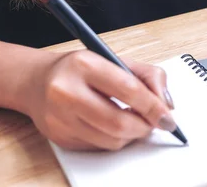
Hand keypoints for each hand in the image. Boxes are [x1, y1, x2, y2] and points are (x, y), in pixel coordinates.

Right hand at [22, 50, 175, 150]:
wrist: (38, 81)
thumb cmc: (82, 69)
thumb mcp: (117, 60)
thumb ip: (149, 76)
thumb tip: (166, 104)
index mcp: (86, 65)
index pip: (128, 90)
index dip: (153, 107)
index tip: (168, 116)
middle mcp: (67, 91)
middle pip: (118, 122)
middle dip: (145, 126)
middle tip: (156, 123)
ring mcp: (60, 117)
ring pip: (110, 140)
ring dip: (132, 135)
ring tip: (137, 123)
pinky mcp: (59, 136)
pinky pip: (98, 147)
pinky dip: (115, 140)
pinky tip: (116, 127)